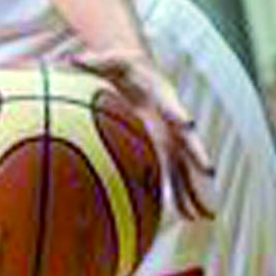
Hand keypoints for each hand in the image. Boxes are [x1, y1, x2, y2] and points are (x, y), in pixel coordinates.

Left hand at [75, 50, 214, 220]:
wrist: (139, 71)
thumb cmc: (120, 66)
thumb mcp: (108, 60)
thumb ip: (93, 62)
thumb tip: (68, 60)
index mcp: (160, 93)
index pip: (171, 102)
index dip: (178, 112)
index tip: (187, 124)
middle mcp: (172, 117)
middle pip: (187, 138)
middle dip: (197, 156)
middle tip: (207, 173)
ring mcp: (172, 135)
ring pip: (187, 163)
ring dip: (196, 187)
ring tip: (205, 213)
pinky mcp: (167, 148)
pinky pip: (177, 173)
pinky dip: (183, 193)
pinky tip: (190, 215)